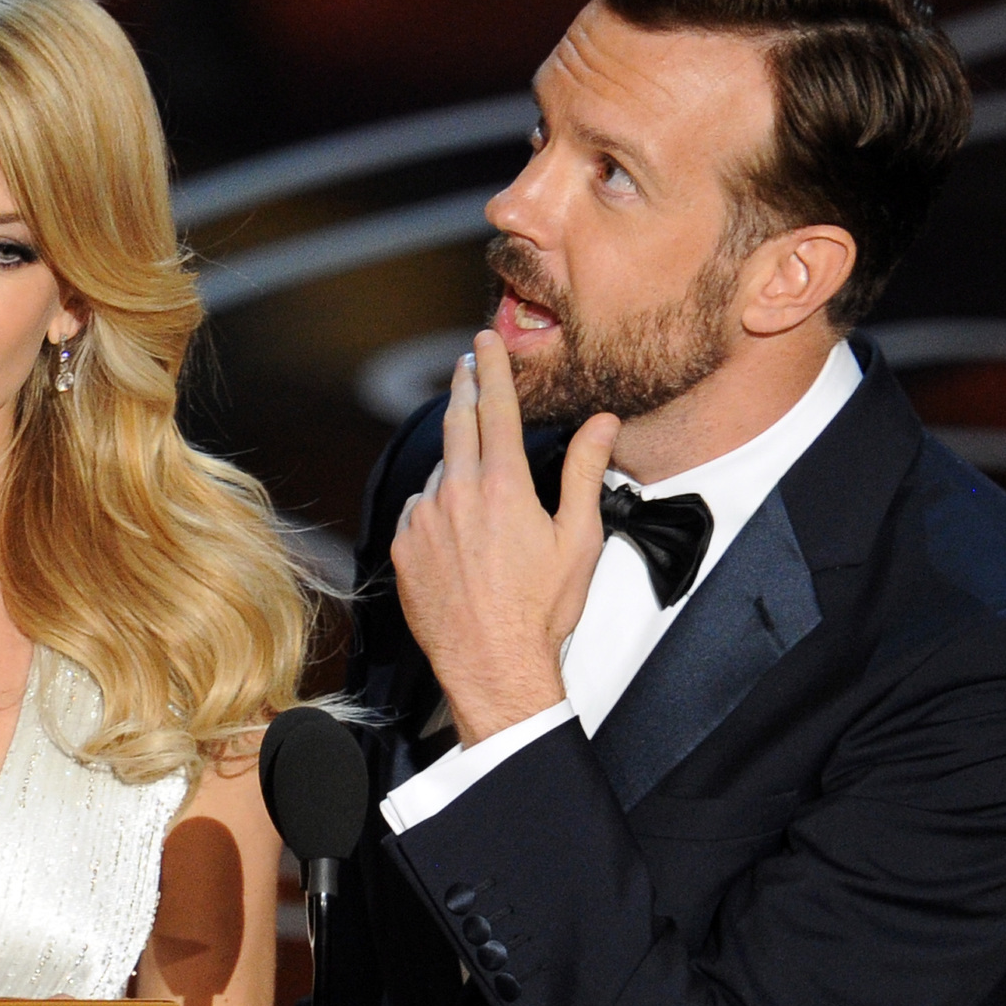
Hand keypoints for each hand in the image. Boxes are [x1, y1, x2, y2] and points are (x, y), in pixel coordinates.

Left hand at [390, 330, 618, 744]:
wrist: (493, 665)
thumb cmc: (541, 610)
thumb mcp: (578, 539)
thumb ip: (587, 472)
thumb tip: (602, 423)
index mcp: (503, 486)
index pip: (497, 407)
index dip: (493, 367)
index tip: (485, 340)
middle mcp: (456, 494)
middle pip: (457, 423)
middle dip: (462, 388)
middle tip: (465, 365)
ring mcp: (423, 520)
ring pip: (439, 473)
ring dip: (456, 467)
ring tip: (479, 495)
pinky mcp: (403, 548)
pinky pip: (418, 511)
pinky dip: (435, 508)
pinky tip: (456, 533)